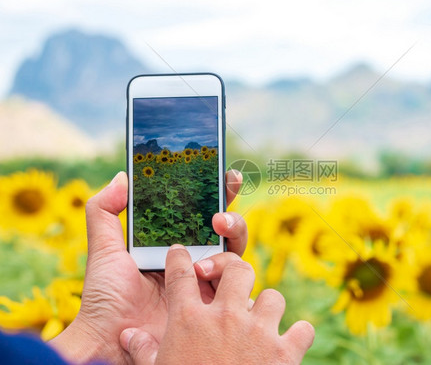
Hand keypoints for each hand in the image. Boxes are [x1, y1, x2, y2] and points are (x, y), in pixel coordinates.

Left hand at [49, 170, 246, 363]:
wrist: (112, 341)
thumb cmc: (106, 298)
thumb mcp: (104, 249)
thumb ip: (105, 210)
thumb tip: (122, 176)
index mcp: (175, 244)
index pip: (202, 212)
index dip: (217, 192)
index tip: (225, 175)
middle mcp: (195, 260)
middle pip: (228, 230)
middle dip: (232, 217)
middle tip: (218, 218)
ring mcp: (208, 282)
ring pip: (238, 253)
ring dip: (229, 246)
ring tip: (202, 261)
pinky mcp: (217, 305)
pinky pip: (241, 284)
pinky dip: (232, 275)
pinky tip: (206, 276)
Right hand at [120, 246, 314, 364]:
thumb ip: (144, 350)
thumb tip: (128, 335)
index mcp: (189, 320)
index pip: (181, 273)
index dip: (179, 257)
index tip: (181, 252)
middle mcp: (225, 317)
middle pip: (237, 268)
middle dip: (235, 272)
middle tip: (232, 285)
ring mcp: (257, 332)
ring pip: (273, 295)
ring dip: (268, 308)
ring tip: (261, 323)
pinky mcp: (284, 353)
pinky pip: (302, 329)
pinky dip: (298, 336)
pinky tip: (289, 343)